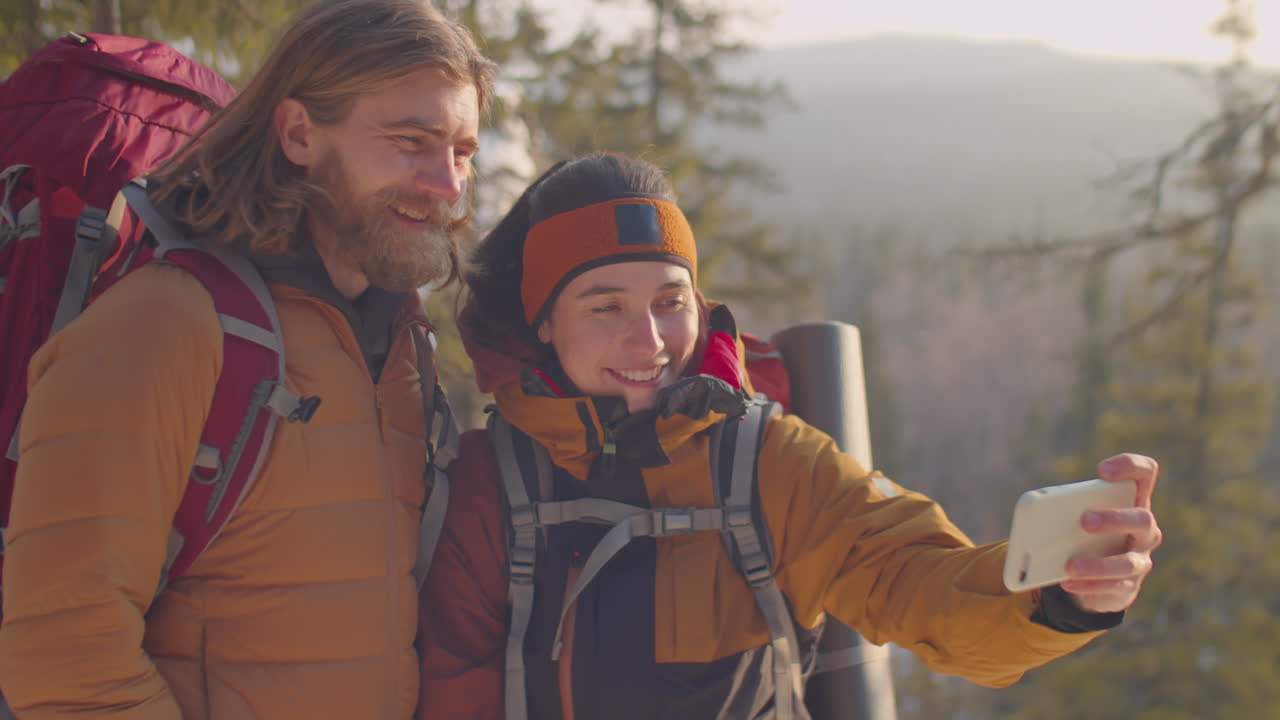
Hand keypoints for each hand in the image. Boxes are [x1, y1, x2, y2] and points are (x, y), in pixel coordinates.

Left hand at [1060, 453, 1162, 612]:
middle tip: (1084, 521)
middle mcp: (1145, 529)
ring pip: (1129, 562)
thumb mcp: (1079, 516)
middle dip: (1114, 519)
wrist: (1100, 577)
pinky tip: (1067, 582)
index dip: (1130, 467)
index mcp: (1134, 501)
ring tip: (1070, 565)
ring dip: (1098, 564)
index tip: (1101, 471)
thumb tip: (1036, 514)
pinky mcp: (1129, 585)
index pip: (1146, 473)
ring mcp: (1141, 558)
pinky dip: (1088, 585)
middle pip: (1142, 519)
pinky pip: (1113, 587)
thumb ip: (1067, 508)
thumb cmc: (1087, 534)